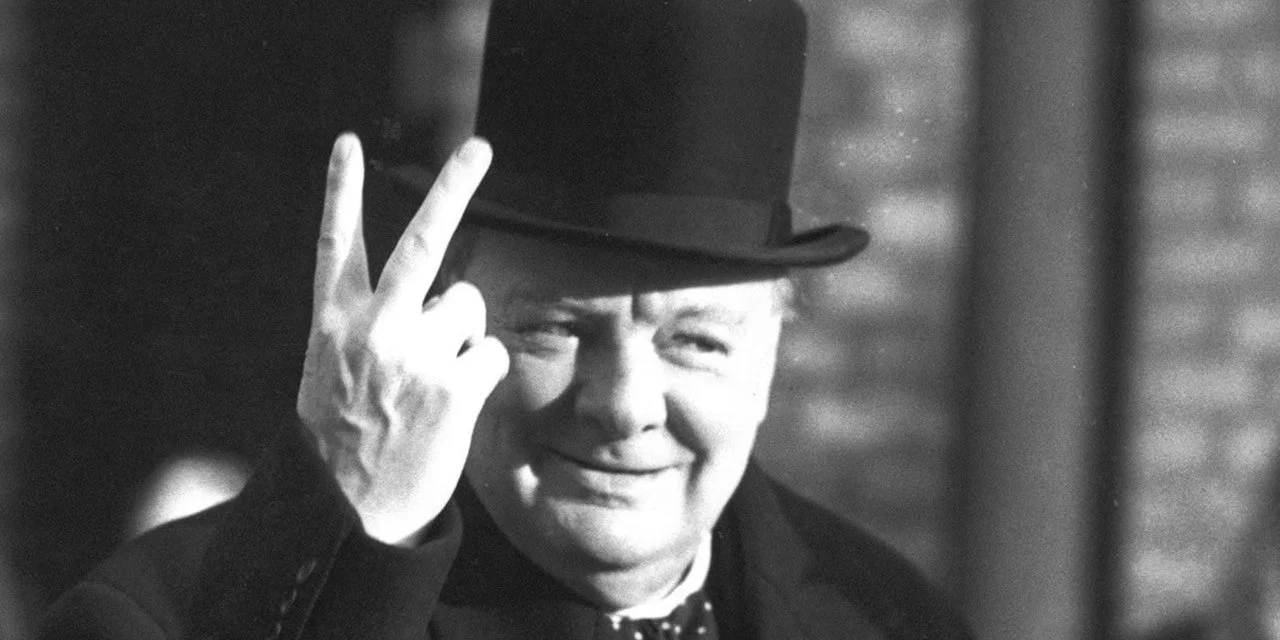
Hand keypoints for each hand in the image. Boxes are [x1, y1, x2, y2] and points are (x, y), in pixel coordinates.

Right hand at [296, 133, 508, 545]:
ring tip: (431, 381)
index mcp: (334, 324)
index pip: (336, 245)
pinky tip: (453, 404)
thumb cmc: (347, 439)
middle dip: (453, 186)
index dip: (341, 191)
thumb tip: (447, 296)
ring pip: (468, 305)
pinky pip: (490, 351)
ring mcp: (414, 355)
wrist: (346, 514)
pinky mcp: (453, 387)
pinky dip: (481, 372)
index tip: (345, 144)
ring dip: (461, 334)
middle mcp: (373, 328)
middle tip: (480, 146)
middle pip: (422, 241)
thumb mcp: (334, 372)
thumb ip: (375, 325)